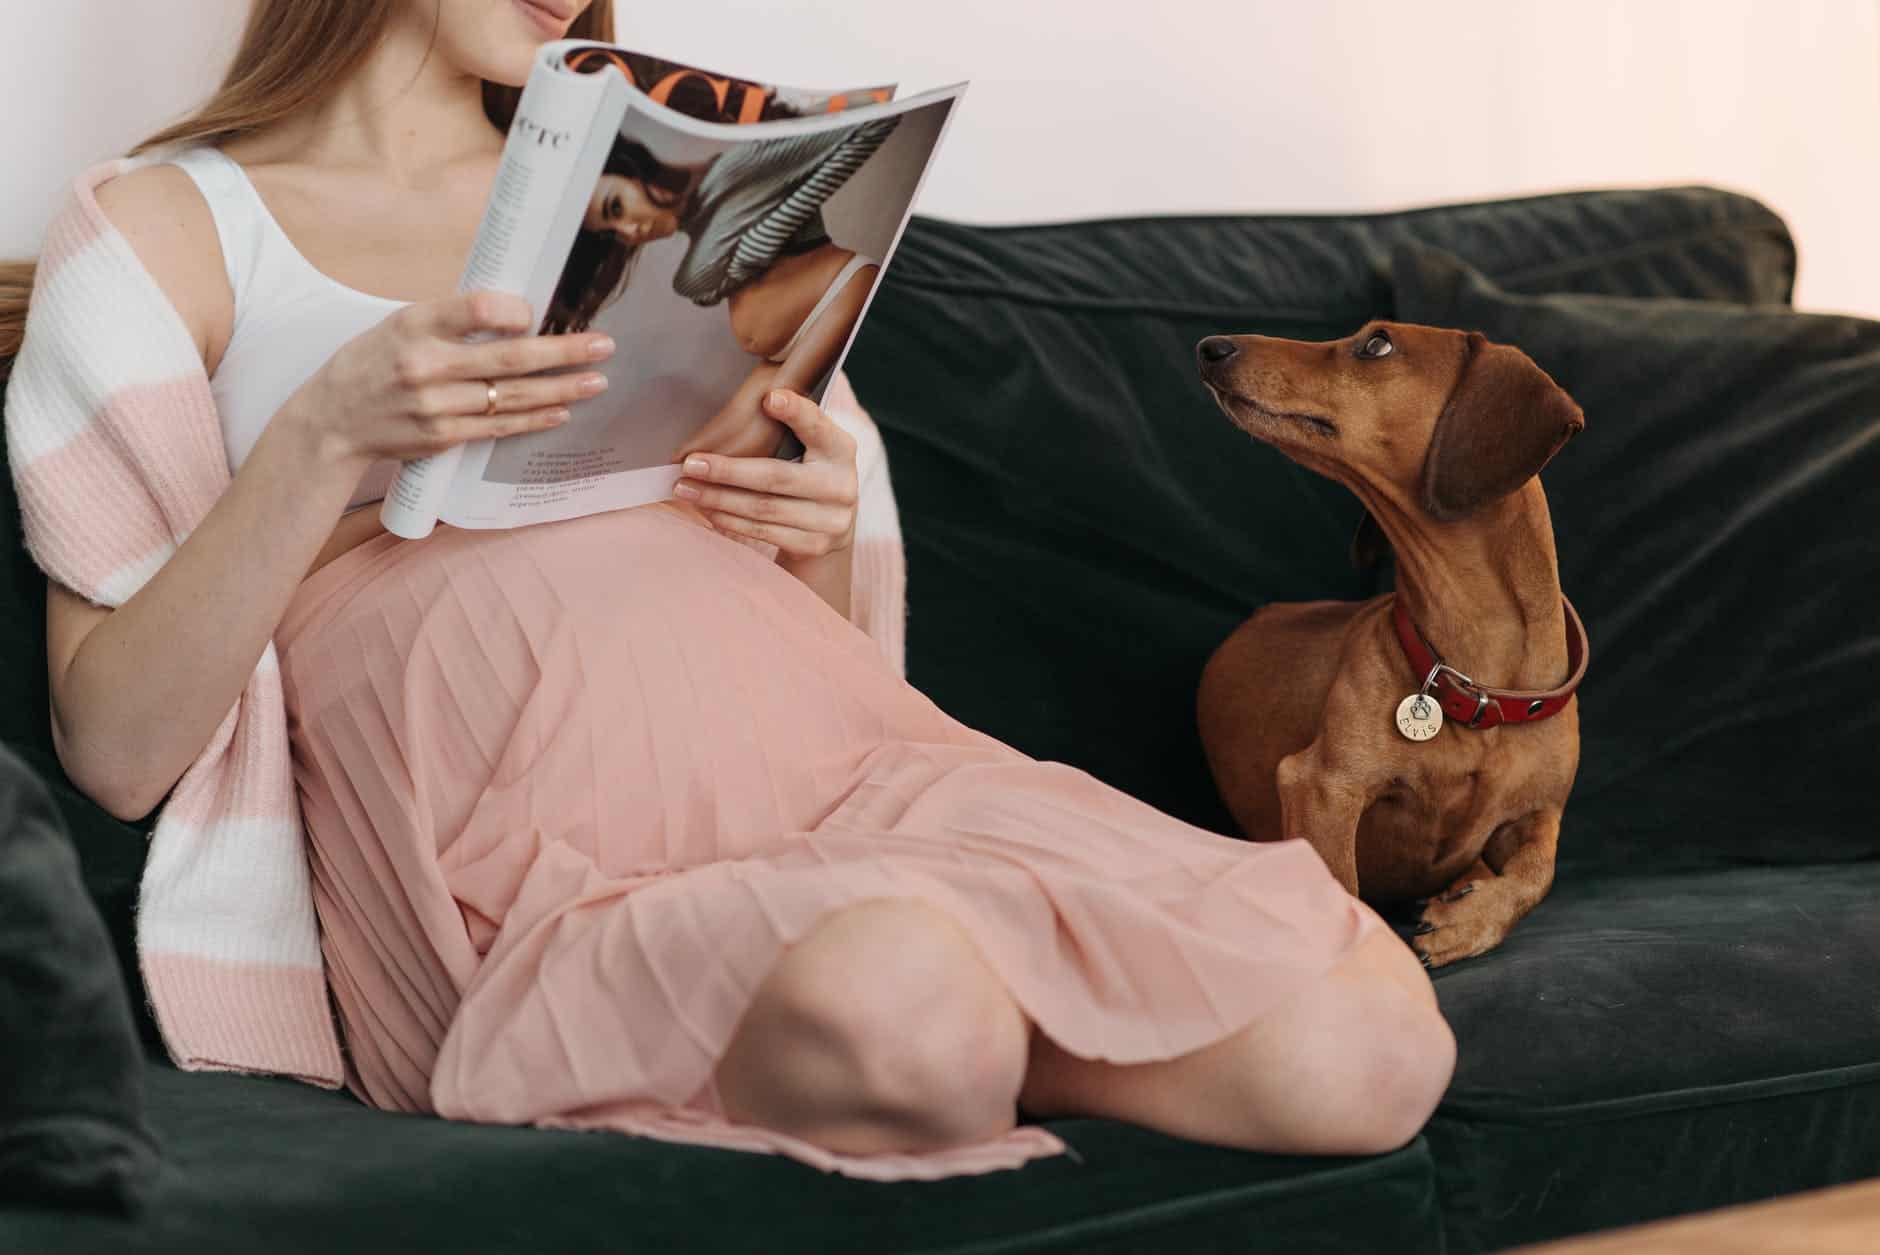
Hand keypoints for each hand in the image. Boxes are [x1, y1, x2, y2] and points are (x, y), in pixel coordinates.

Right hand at [286, 290, 614, 471]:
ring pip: (512, 397)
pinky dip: (535, 419)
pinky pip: (499, 427)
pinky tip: (563, 411)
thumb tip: (517, 312)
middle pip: (509, 358)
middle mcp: (426, 364)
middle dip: (564, 352)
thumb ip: (453, 319)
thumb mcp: (403, 324)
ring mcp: (436, 405)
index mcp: (415, 323)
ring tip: (597, 380)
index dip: (515, 310)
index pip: (476, 308)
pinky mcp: (443, 436)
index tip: (540, 312)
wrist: (333, 421)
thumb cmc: (376, 362)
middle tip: (605, 346)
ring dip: (561, 389)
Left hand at [672, 389, 857, 559]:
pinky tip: (707, 511)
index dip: (796, 412)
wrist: (832, 525)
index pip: (817, 426)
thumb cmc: (809, 471)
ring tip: (686, 489)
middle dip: (727, 471)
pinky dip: (730, 521)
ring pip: (763, 508)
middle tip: (690, 464)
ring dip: (718, 499)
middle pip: (776, 477)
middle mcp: (840, 484)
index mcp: (840, 448)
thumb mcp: (810, 445)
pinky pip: (763, 532)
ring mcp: (830, 520)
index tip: (769, 398)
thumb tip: (741, 405)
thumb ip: (789, 424)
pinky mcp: (815, 545)